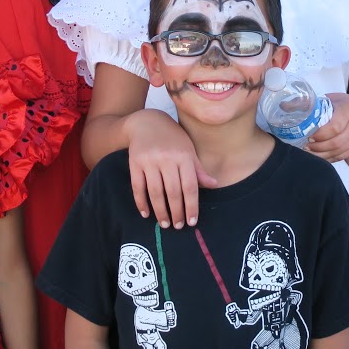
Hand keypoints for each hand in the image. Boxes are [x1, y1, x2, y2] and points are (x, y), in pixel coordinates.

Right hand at [127, 110, 215, 227]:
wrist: (146, 122)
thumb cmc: (172, 138)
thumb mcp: (188, 149)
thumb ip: (198, 169)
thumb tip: (214, 185)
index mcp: (184, 156)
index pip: (189, 186)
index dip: (191, 206)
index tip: (192, 221)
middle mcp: (167, 158)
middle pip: (172, 191)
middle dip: (176, 212)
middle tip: (178, 226)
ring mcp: (149, 161)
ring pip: (155, 192)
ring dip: (160, 211)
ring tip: (165, 223)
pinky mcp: (135, 163)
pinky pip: (137, 187)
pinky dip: (141, 202)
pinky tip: (146, 213)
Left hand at [305, 93, 348, 163]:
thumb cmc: (338, 104)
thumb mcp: (326, 99)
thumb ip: (306, 103)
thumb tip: (283, 106)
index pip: (335, 127)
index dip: (320, 135)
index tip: (308, 136)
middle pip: (336, 143)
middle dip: (318, 147)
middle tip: (305, 146)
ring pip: (338, 152)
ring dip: (321, 155)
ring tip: (309, 151)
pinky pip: (341, 157)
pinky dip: (327, 158)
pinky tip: (318, 155)